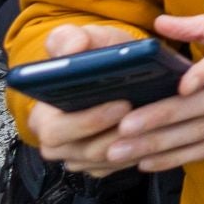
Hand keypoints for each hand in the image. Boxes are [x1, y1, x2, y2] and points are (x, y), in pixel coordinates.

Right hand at [23, 23, 148, 174]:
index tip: (121, 104)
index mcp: (44, 115)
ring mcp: (81, 156)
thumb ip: (71, 38)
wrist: (118, 67)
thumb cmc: (97, 55)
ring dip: (135, 143)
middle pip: (85, 151)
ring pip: (108, 160)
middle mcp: (59, 142)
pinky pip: (123, 165)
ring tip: (159, 121)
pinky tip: (159, 132)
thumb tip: (73, 48)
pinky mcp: (103, 164)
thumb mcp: (85, 39)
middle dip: (117, 134)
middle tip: (147, 113)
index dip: (88, 121)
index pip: (56, 130)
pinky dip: (142, 151)